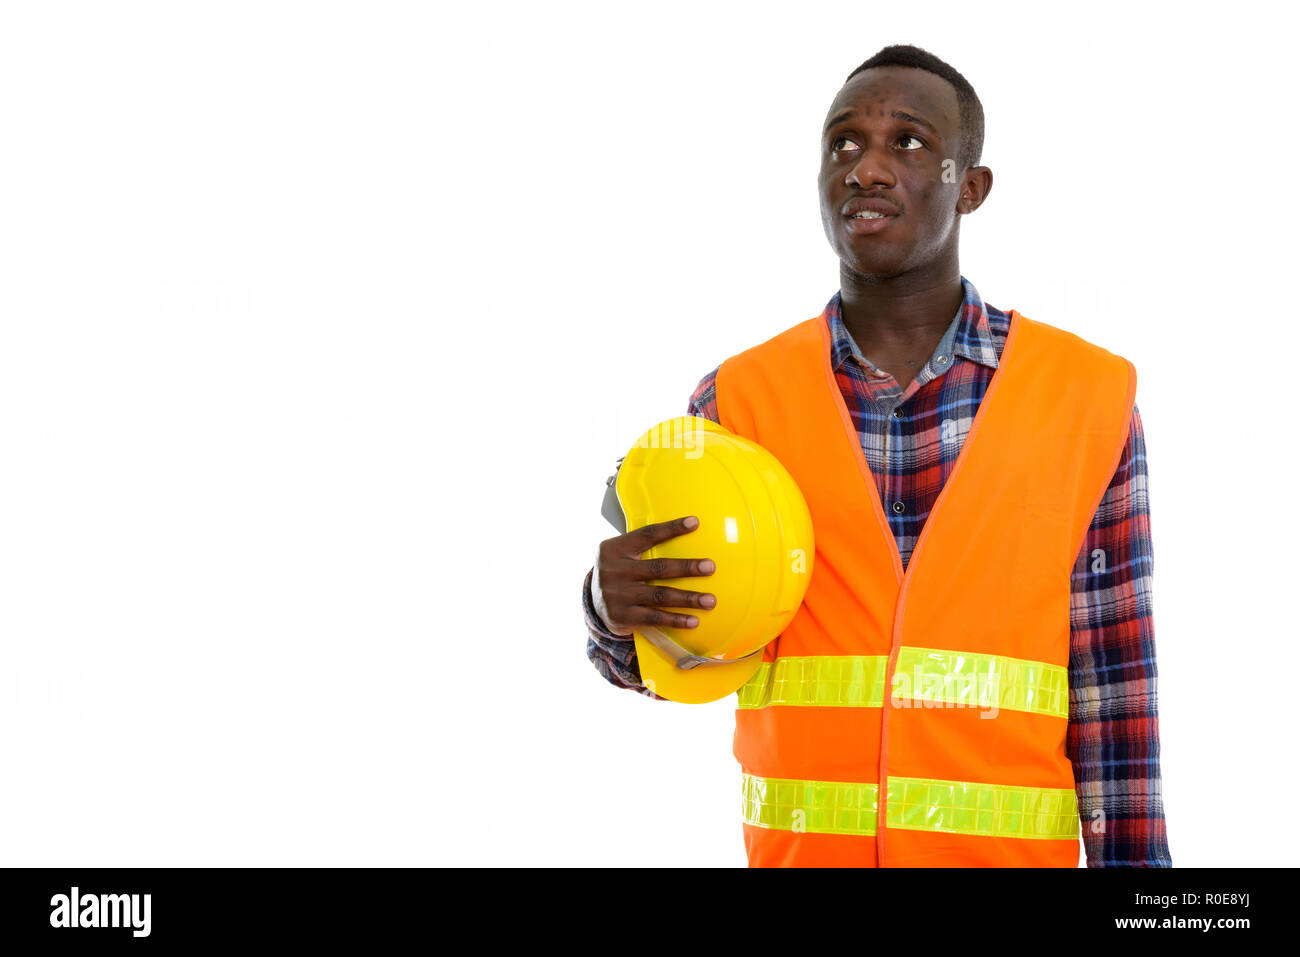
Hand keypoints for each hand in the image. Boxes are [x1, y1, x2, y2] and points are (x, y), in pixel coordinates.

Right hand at [595, 515, 715, 635]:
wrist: (593, 603)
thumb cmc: (620, 572)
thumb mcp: (622, 555)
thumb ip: (642, 547)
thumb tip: (685, 534)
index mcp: (615, 548)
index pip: (647, 535)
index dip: (671, 528)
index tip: (694, 523)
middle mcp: (614, 570)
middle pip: (658, 568)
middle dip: (686, 567)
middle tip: (710, 567)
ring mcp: (617, 595)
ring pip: (660, 595)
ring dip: (688, 598)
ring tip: (710, 600)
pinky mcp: (622, 616)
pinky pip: (654, 618)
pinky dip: (675, 620)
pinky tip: (693, 621)